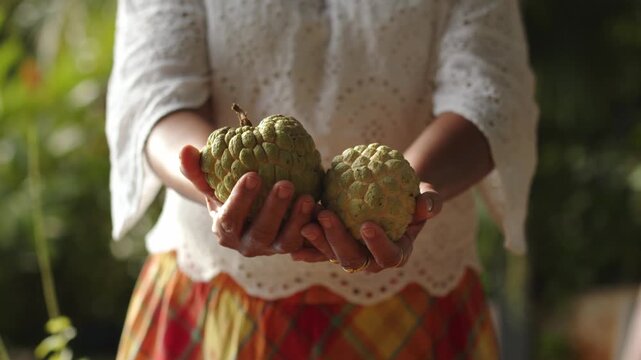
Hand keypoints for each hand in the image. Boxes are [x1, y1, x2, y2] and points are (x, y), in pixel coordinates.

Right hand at [179, 145, 315, 256]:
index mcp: (225, 230)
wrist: (252, 207)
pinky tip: (323, 209)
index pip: (230, 220)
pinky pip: (307, 243)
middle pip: (261, 233)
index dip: (241, 200)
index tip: (253, 175)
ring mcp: (273, 248)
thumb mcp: (211, 182)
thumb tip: (184, 150)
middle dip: (274, 210)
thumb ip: (196, 169)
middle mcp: (248, 244)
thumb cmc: (228, 190)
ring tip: (308, 197)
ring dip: (297, 221)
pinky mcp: (295, 246)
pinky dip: (315, 230)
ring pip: (286, 242)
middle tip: (286, 184)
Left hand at [291, 182, 441, 272]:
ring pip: (331, 255)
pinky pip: (317, 249)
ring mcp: (351, 255)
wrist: (394, 196)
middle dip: (338, 240)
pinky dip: (305, 246)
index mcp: (397, 253)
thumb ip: (431, 202)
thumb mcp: (427, 195)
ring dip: (317, 240)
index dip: (378, 245)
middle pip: (354, 259)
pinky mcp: (333, 247)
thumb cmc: (414, 195)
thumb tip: (427, 204)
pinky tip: (292, 240)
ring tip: (306, 221)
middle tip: (326, 215)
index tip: (367, 224)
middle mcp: (372, 261)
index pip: (389, 256)